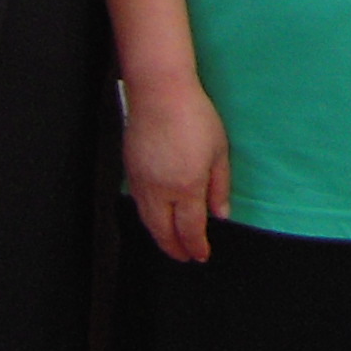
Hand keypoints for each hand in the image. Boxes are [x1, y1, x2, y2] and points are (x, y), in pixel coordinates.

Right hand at [122, 74, 231, 263]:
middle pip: (164, 232)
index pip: (190, 229)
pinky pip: (138, 205)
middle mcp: (160, 191)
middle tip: (185, 257)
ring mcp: (141, 182)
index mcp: (186, 187)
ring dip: (159, 237)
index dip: (196, 246)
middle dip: (175, 249)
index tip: (201, 255)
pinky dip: (147, 219)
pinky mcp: (130, 172)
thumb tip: (220, 214)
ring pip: (148, 222)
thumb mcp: (219, 150)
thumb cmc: (194, 115)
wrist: (159, 93)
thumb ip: (219, 186)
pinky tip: (155, 218)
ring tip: (170, 244)